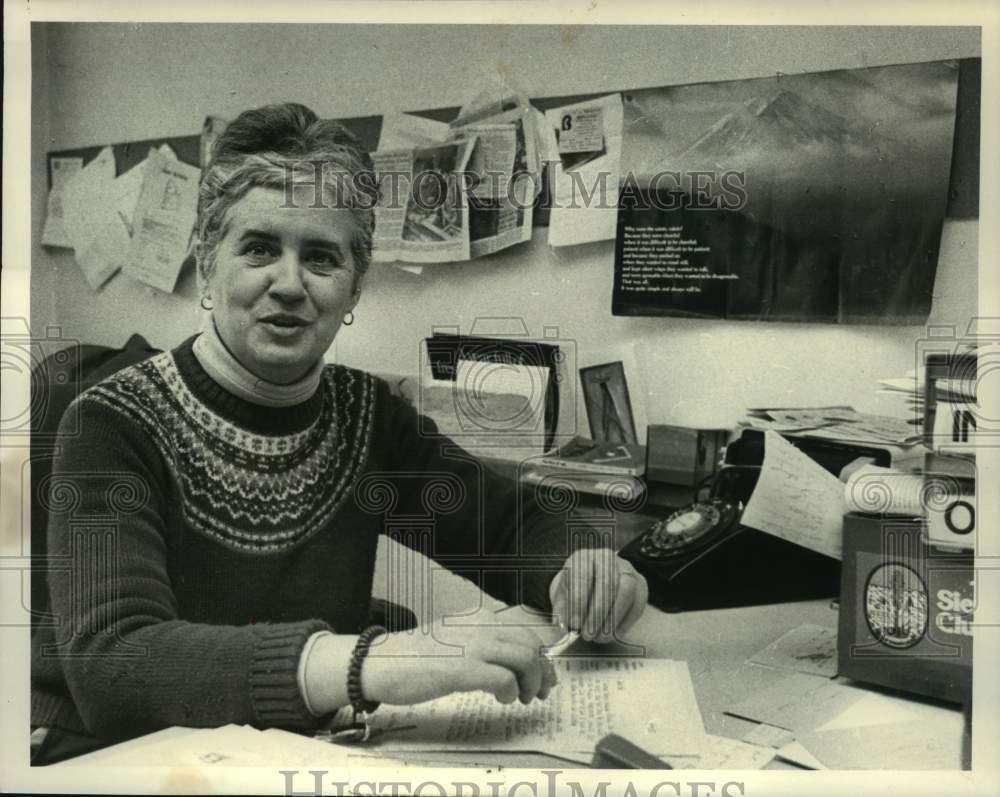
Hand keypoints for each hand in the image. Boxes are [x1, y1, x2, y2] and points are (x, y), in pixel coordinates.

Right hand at [359, 620, 557, 706]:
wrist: (383, 662)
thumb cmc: (418, 656)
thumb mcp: (458, 638)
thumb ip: (485, 644)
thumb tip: (516, 663)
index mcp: (481, 616)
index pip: (525, 633)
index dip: (541, 657)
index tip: (545, 676)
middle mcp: (481, 625)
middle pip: (531, 646)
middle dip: (543, 672)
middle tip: (541, 692)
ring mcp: (473, 645)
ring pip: (525, 661)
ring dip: (531, 684)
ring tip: (523, 698)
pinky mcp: (464, 669)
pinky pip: (505, 680)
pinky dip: (510, 692)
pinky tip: (502, 699)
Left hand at [548, 548, 647, 642]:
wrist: (595, 579)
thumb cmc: (576, 589)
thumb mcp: (563, 596)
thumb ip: (561, 611)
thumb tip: (561, 627)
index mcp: (582, 557)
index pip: (581, 576)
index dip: (578, 602)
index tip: (574, 625)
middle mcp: (605, 558)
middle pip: (606, 582)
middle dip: (597, 613)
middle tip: (588, 635)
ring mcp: (625, 568)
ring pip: (626, 590)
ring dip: (613, 618)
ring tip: (601, 637)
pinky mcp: (640, 583)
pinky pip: (637, 602)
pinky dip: (626, 622)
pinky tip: (614, 633)